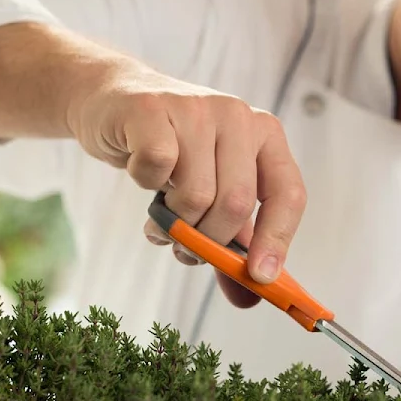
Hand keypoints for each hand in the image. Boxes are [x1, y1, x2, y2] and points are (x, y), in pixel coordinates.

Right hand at [66, 61, 305, 305]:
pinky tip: (141, 173)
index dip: (277, 240)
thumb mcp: (210, 193)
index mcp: (265, 135)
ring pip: (195, 195)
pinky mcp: (150, 109)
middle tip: (187, 249)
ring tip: (161, 217)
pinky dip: (145, 186)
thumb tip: (249, 299)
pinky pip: (156, 169)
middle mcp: (237, 115)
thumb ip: (231, 245)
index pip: (288, 193)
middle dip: (208, 241)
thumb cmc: (171, 153)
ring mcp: (195, 107)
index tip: (260, 277)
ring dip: (173, 222)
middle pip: (236, 203)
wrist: (113, 102)